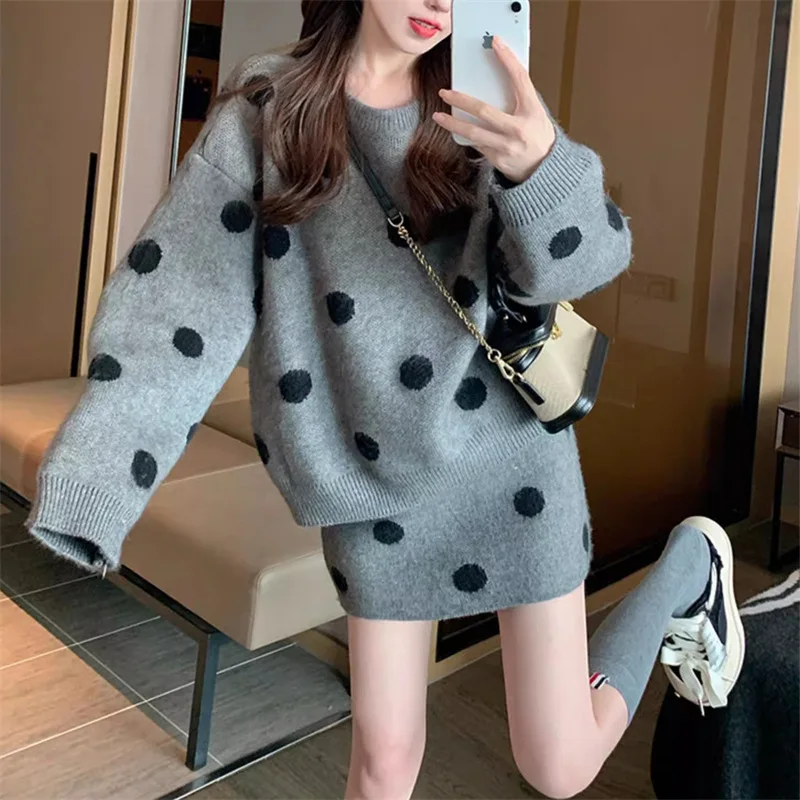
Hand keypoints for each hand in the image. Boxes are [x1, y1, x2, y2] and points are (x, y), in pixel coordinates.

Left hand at [433, 36, 555, 183]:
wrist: (545, 169)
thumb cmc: (538, 136)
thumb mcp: (536, 113)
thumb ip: (520, 97)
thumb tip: (497, 76)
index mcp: (532, 112)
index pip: (519, 79)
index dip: (508, 59)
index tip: (496, 43)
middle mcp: (519, 130)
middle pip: (484, 110)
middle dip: (461, 100)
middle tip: (445, 92)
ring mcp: (506, 147)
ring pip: (473, 133)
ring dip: (452, 124)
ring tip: (438, 116)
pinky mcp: (497, 160)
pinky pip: (476, 145)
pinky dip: (465, 136)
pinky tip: (455, 130)